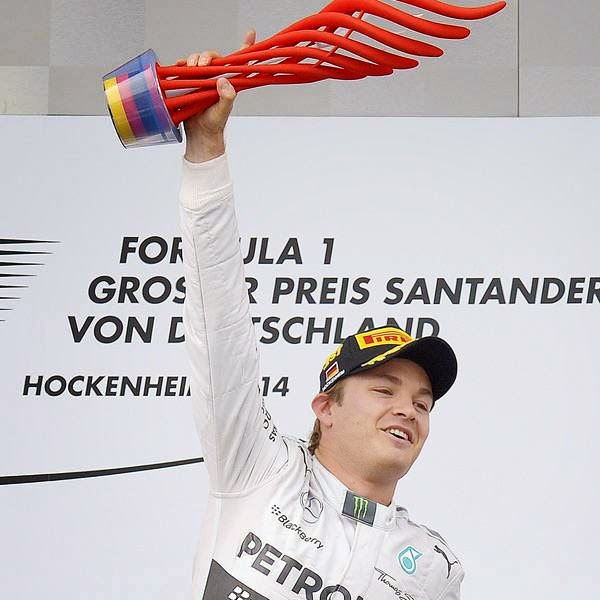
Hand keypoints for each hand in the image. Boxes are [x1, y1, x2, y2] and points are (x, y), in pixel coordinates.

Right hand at [179, 29, 255, 162]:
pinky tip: (178, 66)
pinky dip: (180, 65)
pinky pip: (184, 69)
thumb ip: (227, 97)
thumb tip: (224, 82)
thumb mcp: (223, 111)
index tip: (250, 34)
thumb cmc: (214, 123)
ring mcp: (202, 80)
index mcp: (227, 81)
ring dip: (192, 59)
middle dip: (205, 56)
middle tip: (201, 64)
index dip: (245, 47)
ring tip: (190, 66)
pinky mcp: (189, 83)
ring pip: (197, 61)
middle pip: (211, 57)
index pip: (238, 61)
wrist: (200, 134)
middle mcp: (215, 78)